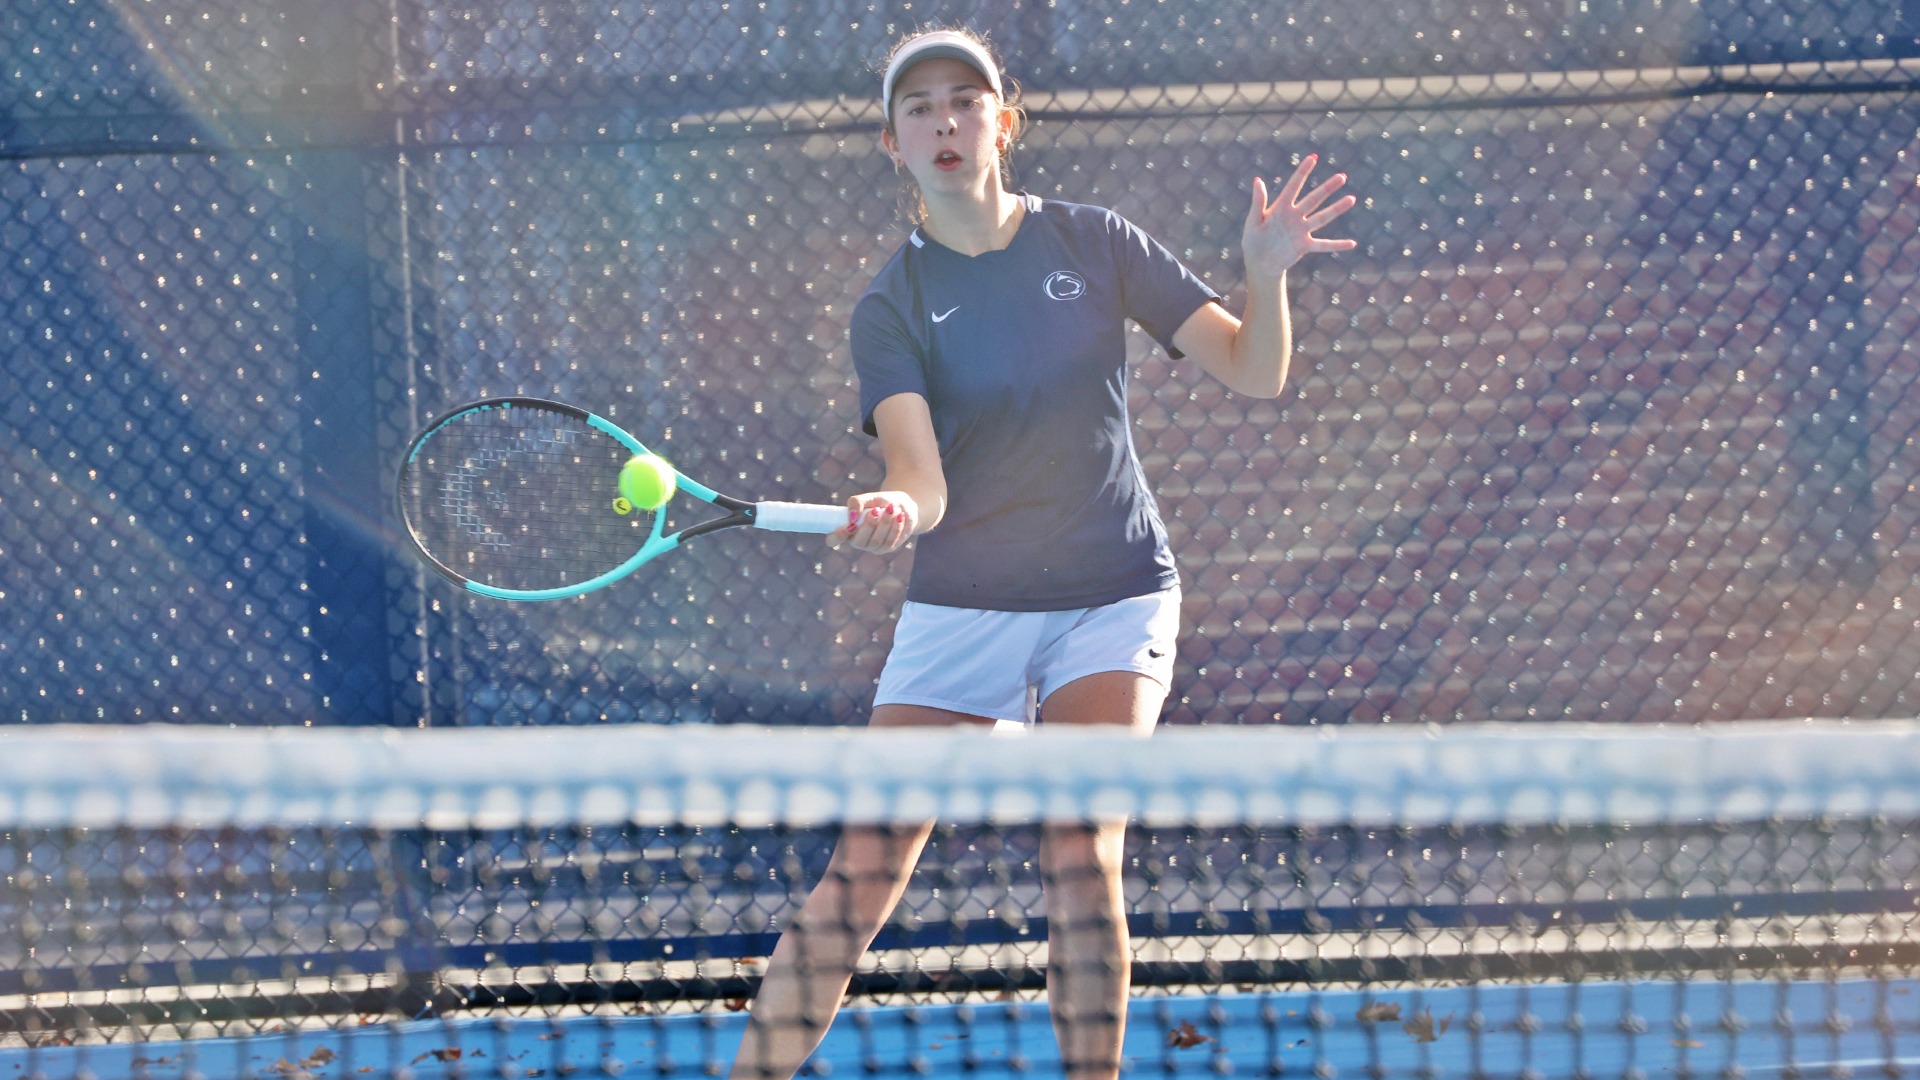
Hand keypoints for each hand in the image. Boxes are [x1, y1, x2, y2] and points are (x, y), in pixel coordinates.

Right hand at [827, 491, 917, 552]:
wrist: (902, 505)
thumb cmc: (881, 502)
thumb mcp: (869, 497)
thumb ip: (857, 502)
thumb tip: (852, 516)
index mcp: (847, 528)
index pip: (833, 539)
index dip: (837, 536)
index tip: (851, 524)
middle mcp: (857, 541)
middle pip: (858, 542)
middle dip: (868, 526)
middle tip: (876, 511)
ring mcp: (872, 547)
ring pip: (876, 541)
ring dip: (884, 524)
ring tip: (892, 509)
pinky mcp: (887, 548)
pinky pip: (890, 542)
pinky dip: (895, 528)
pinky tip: (899, 516)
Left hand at [1243, 154, 1357, 286]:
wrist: (1258, 262)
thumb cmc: (1254, 239)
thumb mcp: (1253, 220)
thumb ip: (1258, 202)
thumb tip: (1257, 180)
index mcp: (1281, 207)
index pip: (1293, 186)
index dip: (1303, 172)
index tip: (1313, 158)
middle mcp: (1295, 216)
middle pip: (1314, 199)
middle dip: (1327, 188)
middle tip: (1342, 177)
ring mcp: (1301, 231)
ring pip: (1322, 218)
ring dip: (1337, 209)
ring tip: (1352, 198)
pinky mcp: (1304, 246)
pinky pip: (1323, 245)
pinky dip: (1338, 245)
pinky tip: (1352, 243)